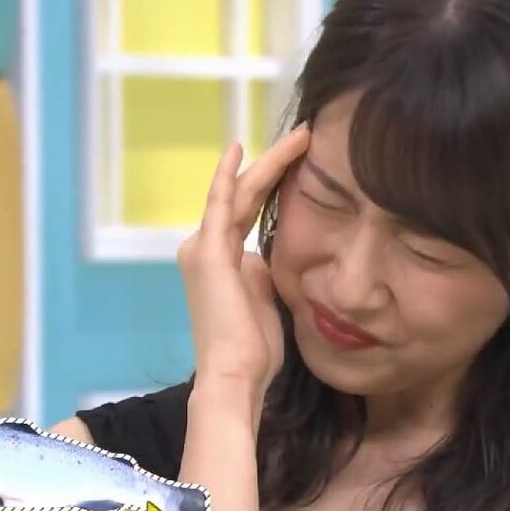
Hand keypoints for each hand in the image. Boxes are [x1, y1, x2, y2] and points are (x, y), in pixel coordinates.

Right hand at [177, 124, 310, 415]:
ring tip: (301, 137)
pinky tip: (243, 150)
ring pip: (241, 192)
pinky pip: (224, 202)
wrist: (237, 374)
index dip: (275, 185)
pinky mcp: (209, 250)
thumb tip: (278, 257)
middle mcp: (205, 248)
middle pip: (245, 195)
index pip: (250, 212)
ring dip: (271, 163)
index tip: (305, 162)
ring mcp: (204, 247)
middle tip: (305, 136)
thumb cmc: (257, 350)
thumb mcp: (269, 300)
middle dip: (275, 165)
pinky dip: (234, 175)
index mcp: (222, 262)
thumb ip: (269, 273)